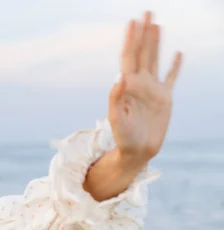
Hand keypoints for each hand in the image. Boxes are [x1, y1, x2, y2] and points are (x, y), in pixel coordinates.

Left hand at [108, 11, 182, 164]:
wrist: (136, 151)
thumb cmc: (123, 137)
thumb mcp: (117, 119)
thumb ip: (116, 98)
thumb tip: (119, 77)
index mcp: (127, 86)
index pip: (128, 57)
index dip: (131, 39)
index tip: (132, 22)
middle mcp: (139, 84)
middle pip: (142, 53)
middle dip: (144, 33)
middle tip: (147, 12)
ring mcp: (152, 90)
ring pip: (155, 60)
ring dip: (156, 42)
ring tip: (157, 25)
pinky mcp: (164, 99)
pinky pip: (171, 78)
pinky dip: (175, 66)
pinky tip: (178, 53)